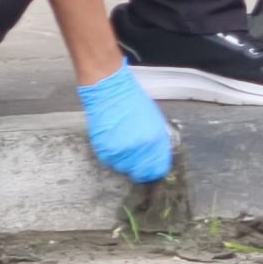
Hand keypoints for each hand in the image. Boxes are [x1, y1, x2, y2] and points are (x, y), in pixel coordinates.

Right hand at [77, 63, 172, 182]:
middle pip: (140, 173)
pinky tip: (113, 138)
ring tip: (122, 140)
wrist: (109, 91)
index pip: (157, 169)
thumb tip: (158, 160)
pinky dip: (112, 154)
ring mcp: (120, 151)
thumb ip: (157, 143)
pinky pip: (110, 161)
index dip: (155, 170)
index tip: (152, 169)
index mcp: (154, 140)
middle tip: (135, 153)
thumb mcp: (154, 120)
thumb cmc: (132, 101)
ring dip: (124, 160)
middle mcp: (138, 149)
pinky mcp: (105, 150)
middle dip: (139, 166)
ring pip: (124, 168)